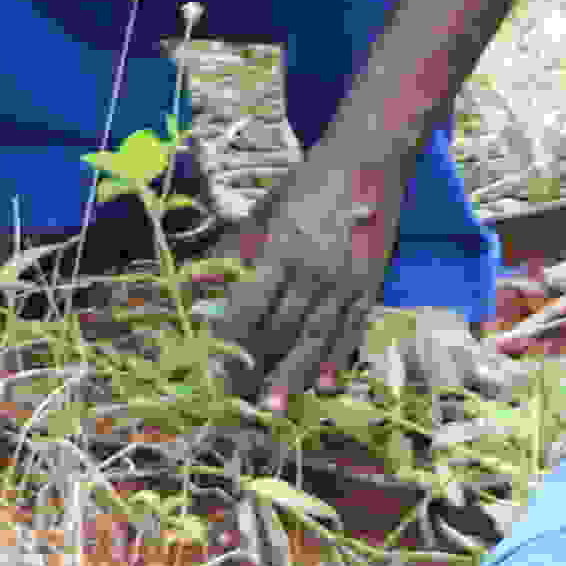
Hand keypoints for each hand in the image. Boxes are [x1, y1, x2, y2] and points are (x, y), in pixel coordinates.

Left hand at [216, 142, 410, 404]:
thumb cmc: (308, 184)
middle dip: (254, 364)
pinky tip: (324, 384)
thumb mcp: (264, 211)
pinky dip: (336, 358)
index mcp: (281, 247)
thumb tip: (195, 283)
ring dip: (292, 374)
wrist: (370, 160)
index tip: (208, 365)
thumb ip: (234, 250)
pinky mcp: (369, 285)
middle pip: (280, 328)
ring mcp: (345, 281)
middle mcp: (314, 269)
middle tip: (231, 396)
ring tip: (273, 406)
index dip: (227, 338)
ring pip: (315, 336)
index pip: (248, 303)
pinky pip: (351, 329)